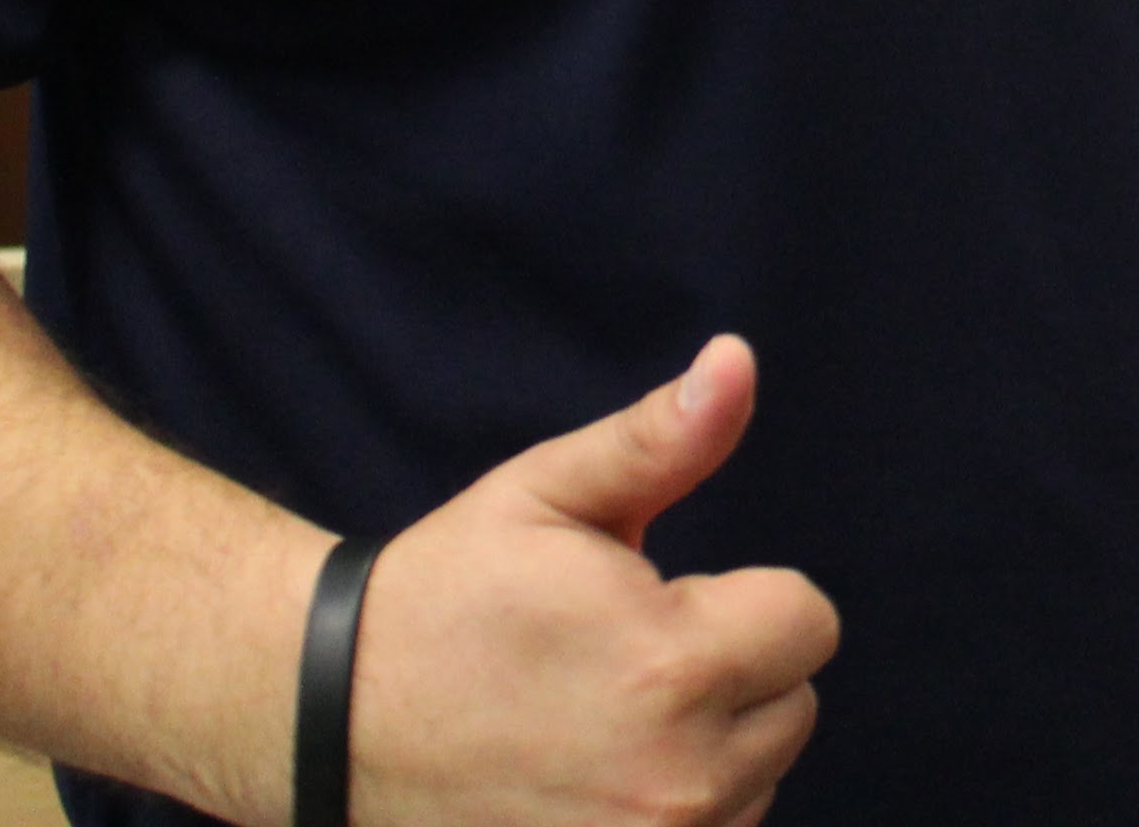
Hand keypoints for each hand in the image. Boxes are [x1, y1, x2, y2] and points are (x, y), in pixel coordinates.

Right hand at [346, 336, 839, 826]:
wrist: (330, 723)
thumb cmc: (446, 597)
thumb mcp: (547, 495)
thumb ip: (661, 438)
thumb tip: (737, 358)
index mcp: (671, 667)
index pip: (808, 621)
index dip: (736, 599)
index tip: (650, 605)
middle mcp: (675, 780)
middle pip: (793, 704)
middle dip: (729, 672)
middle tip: (616, 663)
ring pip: (757, 778)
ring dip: (707, 747)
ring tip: (598, 720)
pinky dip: (676, 810)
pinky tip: (597, 779)